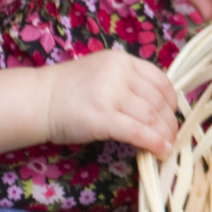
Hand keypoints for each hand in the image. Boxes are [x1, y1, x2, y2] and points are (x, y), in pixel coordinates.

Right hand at [40, 48, 180, 158]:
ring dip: (164, 134)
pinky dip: (153, 142)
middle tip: (172, 135)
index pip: (160, 79)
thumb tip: (158, 105)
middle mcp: (119, 74)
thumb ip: (128, 81)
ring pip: (151, 117)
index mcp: (122, 61)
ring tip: (168, 145)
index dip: (172, 100)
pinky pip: (137, 132)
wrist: (39, 100)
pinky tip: (160, 151)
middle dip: (169, 121)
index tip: (173, 113)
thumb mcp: (103, 72)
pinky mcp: (102, 118)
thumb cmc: (70, 89)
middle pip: (158, 100)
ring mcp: (110, 95)